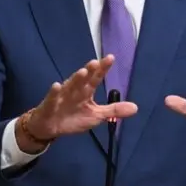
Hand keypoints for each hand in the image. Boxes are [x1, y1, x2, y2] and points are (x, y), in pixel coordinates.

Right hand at [22, 55, 138, 148]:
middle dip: (89, 71)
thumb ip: (114, 110)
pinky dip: (54, 93)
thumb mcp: (96, 116)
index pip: (95, 78)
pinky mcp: (50, 106)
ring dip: (75, 79)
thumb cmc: (73, 118)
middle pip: (83, 79)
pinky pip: (52, 99)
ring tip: (82, 71)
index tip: (111, 57)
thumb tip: (136, 108)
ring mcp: (61, 97)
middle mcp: (74, 91)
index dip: (102, 69)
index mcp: (85, 91)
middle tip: (96, 62)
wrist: (50, 127)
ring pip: (68, 86)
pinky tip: (56, 85)